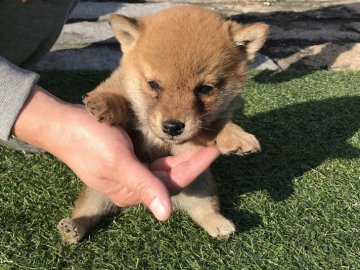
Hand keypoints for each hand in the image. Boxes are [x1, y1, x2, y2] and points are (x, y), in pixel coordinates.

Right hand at [13, 86, 218, 220]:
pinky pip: (152, 158)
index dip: (195, 167)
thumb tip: (166, 215)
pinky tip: (176, 142)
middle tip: (211, 144)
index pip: (171, 182)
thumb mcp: (118, 163)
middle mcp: (132, 184)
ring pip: (162, 167)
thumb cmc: (89, 141)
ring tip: (200, 142)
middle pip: (169, 176)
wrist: (62, 123)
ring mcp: (130, 171)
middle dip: (191, 161)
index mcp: (130, 191)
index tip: (214, 152)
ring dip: (180, 156)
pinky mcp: (126, 158)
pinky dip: (166, 151)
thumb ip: (144, 186)